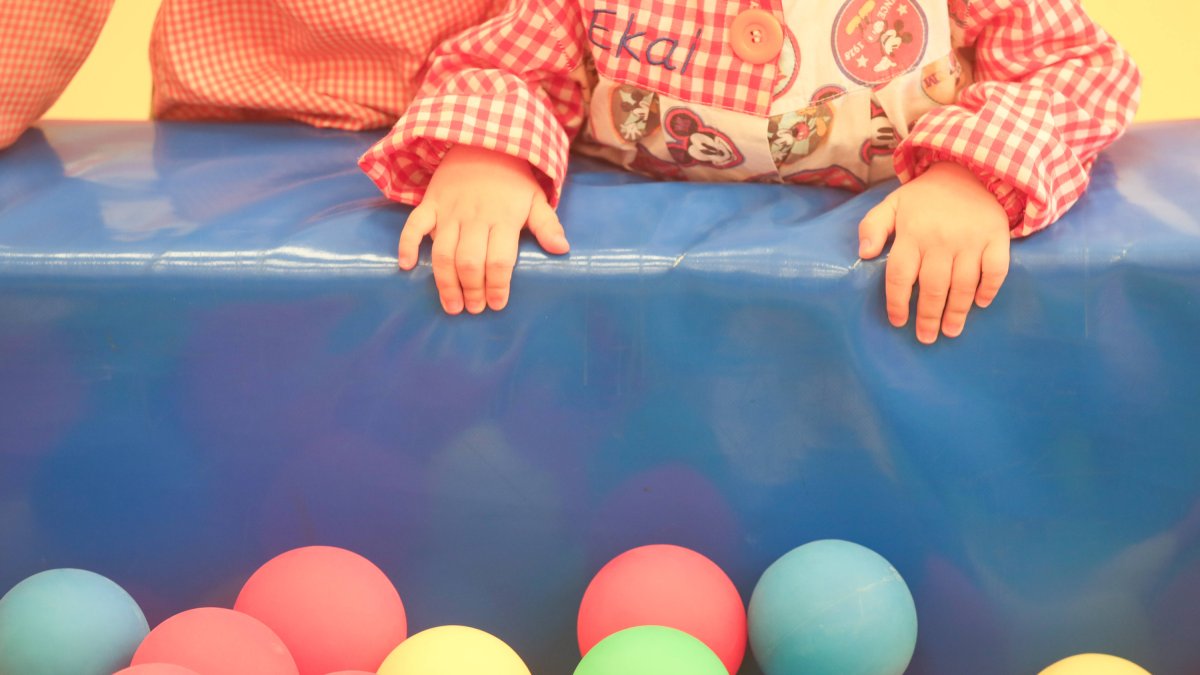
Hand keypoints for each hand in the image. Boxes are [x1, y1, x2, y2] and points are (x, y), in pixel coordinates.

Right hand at [399, 145, 569, 313]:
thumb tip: (562, 249)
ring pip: (442, 252)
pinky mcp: (430, 204)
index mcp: (503, 217)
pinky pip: (413, 225)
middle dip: (472, 290)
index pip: (499, 260)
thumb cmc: (512, 180)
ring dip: (445, 282)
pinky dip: (407, 245)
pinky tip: (407, 267)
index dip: (497, 286)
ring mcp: (449, 210)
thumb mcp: (535, 198)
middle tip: (475, 309)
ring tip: (452, 305)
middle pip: (469, 262)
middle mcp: (474, 216)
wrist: (482, 142)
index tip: (497, 305)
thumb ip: (547, 225)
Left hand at [858, 161, 1010, 343]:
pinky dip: (989, 289)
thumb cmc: (925, 197)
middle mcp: (941, 239)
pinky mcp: (996, 237)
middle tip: (926, 337)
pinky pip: (996, 270)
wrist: (969, 168)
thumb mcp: (892, 204)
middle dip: (928, 316)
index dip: (897, 302)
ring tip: (950, 331)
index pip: (900, 275)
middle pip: (933, 287)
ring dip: (957, 312)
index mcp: (912, 233)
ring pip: (963, 284)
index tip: (898, 321)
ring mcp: (971, 239)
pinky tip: (980, 304)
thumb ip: (872, 227)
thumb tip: (864, 254)